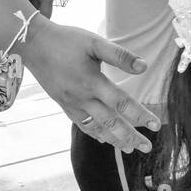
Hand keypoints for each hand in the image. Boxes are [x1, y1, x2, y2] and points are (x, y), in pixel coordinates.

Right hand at [20, 20, 159, 152]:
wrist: (34, 45)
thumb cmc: (67, 40)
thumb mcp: (94, 42)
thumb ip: (119, 55)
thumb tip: (144, 66)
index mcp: (92, 82)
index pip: (122, 103)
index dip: (140, 115)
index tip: (156, 125)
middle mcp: (82, 98)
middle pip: (111, 122)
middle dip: (130, 137)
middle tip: (147, 148)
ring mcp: (71, 104)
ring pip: (96, 128)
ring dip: (114, 140)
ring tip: (129, 150)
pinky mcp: (63, 105)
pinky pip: (82, 124)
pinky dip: (95, 134)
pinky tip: (103, 140)